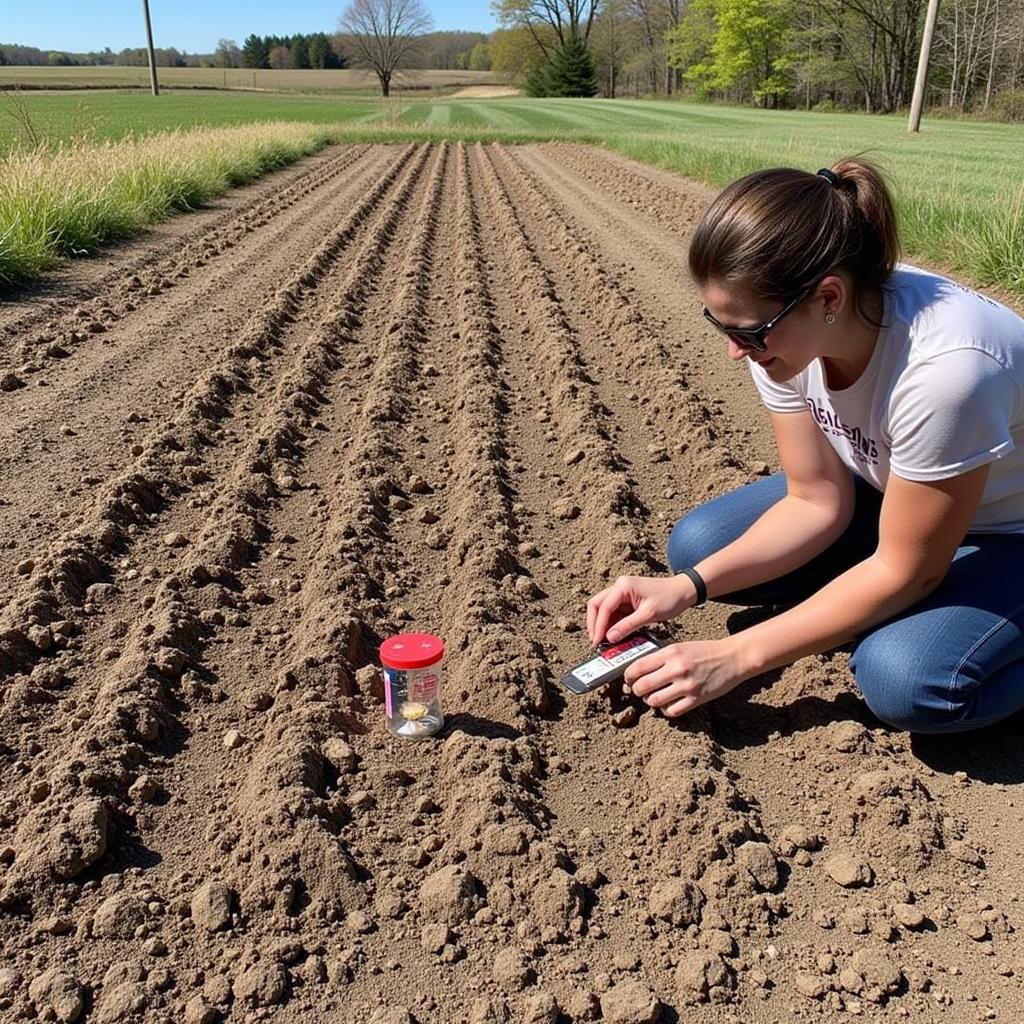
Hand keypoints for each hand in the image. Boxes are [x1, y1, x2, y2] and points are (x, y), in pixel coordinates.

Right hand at [586, 574, 694, 645]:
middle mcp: (619, 587)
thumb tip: (610, 637)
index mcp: (623, 586)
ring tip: (603, 641)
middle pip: (597, 605)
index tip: (597, 641)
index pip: (603, 607)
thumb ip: (628, 625)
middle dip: (594, 624)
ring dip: (602, 625)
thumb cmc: (669, 598)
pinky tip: (613, 636)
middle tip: (596, 641)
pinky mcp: (626, 601)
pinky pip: (613, 613)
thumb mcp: (649, 614)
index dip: (597, 626)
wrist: (683, 591)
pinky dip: (611, 625)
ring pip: (603, 610)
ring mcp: (622, 594)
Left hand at [623, 639, 745, 717]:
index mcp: (670, 653)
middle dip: (637, 690)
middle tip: (639, 689)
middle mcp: (677, 669)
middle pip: (642, 686)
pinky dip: (666, 710)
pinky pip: (672, 711)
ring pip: (654, 701)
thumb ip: (661, 657)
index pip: (638, 667)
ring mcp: (687, 685)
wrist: (732, 657)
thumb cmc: (705, 651)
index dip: (628, 676)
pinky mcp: (697, 699)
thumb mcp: (680, 647)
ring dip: (650, 701)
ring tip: (654, 696)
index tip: (629, 678)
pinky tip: (668, 704)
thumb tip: (639, 670)